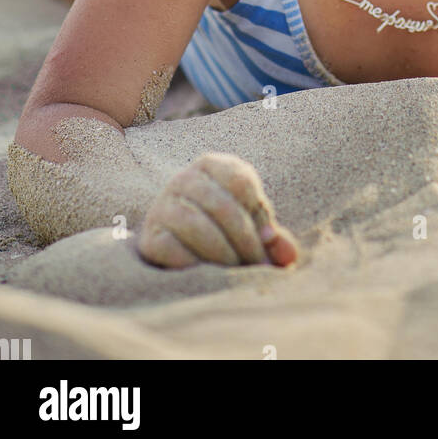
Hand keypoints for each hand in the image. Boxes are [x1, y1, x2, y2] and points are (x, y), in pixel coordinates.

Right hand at [137, 152, 298, 269]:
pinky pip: (172, 249)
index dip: (258, 216)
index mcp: (213, 165)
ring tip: (234, 270)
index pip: (241, 182)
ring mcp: (162, 206)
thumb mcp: (250, 225)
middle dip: (245, 241)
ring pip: (196, 226)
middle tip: (256, 265)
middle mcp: (184, 179)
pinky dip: (194, 264)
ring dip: (222, 254)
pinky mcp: (150, 236)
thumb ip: (273, 238)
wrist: (178, 246)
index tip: (266, 242)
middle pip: (221, 206)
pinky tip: (206, 273)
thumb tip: (287, 254)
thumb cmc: (224, 231)